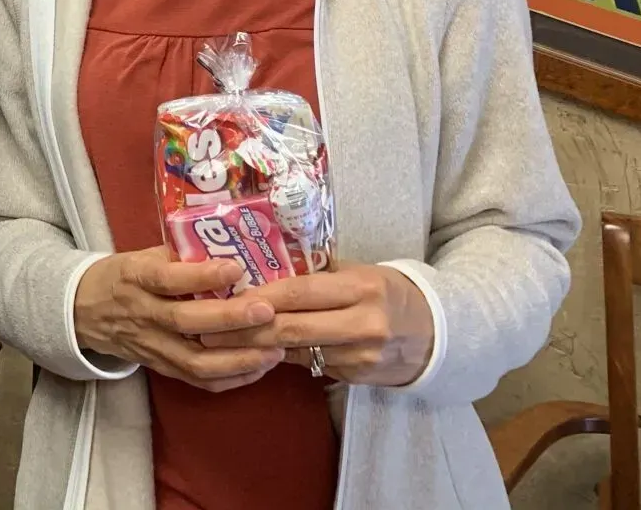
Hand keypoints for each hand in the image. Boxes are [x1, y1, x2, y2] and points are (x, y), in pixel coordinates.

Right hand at [72, 247, 284, 392]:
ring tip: (274, 348)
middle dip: (230, 319)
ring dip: (238, 358)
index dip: (200, 276)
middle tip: (267, 311)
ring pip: (196, 361)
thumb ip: (179, 255)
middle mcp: (143, 315)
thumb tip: (228, 244)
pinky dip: (231, 379)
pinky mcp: (161, 369)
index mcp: (135, 279)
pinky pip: (198, 381)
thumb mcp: (141, 256)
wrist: (82, 311)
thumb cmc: (121, 276)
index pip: (167, 280)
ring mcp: (152, 347)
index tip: (235, 267)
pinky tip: (258, 367)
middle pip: (186, 322)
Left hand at [199, 260, 434, 386]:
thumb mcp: (359, 272)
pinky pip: (310, 365)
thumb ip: (318, 272)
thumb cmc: (386, 291)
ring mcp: (360, 355)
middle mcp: (362, 323)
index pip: (301, 291)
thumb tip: (264, 264)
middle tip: (205, 327)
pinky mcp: (356, 377)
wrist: (435, 333)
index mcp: (361, 288)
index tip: (225, 297)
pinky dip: (280, 358)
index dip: (261, 296)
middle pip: (293, 328)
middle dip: (245, 330)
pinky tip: (251, 354)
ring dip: (254, 349)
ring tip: (217, 342)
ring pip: (297, 351)